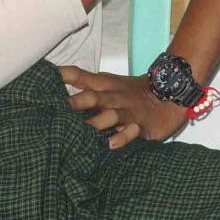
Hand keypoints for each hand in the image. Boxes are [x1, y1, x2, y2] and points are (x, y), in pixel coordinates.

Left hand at [58, 67, 188, 147]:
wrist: (170, 95)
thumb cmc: (134, 93)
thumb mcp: (111, 85)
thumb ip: (88, 87)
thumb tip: (59, 92)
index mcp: (106, 85)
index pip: (84, 77)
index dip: (67, 75)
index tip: (48, 75)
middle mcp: (114, 97)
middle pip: (94, 97)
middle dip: (78, 102)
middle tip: (62, 107)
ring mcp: (128, 112)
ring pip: (111, 115)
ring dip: (97, 122)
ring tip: (84, 130)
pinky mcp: (141, 127)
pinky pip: (131, 132)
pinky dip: (122, 136)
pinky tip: (111, 144)